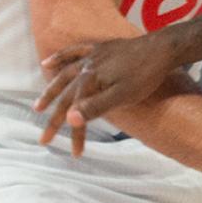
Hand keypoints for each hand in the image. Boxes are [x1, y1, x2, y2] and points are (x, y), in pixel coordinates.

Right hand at [34, 31, 183, 154]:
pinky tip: (48, 63)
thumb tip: (69, 118)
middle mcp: (85, 68)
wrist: (163, 48)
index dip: (76, 135)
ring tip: (39, 106)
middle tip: (43, 140)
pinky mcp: (99, 49)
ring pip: (63, 75)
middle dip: (54, 120)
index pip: (78, 113)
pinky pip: (73, 52)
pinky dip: (59, 58)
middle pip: (65, 96)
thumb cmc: (145, 75)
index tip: (76, 154)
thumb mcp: (123, 96)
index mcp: (90, 81)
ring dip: (50, 91)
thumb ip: (95, 107)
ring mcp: (91, 57)